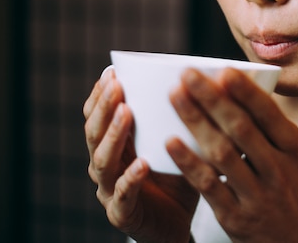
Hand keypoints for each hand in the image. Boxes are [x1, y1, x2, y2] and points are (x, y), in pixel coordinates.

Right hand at [83, 68, 198, 242]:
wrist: (178, 225)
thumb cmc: (177, 179)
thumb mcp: (177, 143)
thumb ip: (178, 118)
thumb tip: (203, 81)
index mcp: (114, 145)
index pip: (97, 116)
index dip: (100, 94)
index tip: (111, 71)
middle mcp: (105, 165)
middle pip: (94, 132)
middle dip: (104, 106)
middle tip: (116, 84)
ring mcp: (109, 190)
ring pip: (103, 160)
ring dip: (114, 134)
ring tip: (126, 112)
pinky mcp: (122, 214)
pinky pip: (122, 195)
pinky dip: (130, 178)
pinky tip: (141, 163)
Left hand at [167, 68, 297, 242]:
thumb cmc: (292, 192)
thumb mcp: (295, 159)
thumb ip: (272, 128)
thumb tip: (239, 88)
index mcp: (295, 148)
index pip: (268, 114)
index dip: (245, 92)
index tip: (223, 70)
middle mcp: (279, 169)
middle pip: (241, 128)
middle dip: (212, 98)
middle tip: (187, 75)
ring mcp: (258, 195)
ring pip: (222, 152)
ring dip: (195, 121)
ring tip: (174, 97)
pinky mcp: (236, 217)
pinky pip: (209, 185)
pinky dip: (189, 162)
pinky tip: (170, 142)